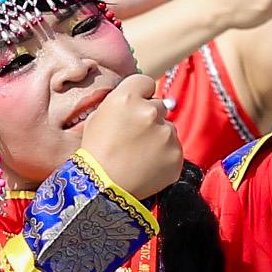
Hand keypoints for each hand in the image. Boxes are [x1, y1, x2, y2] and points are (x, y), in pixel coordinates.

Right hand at [78, 71, 183, 200]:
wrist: (103, 189)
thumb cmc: (94, 153)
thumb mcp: (97, 117)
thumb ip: (119, 103)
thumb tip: (139, 100)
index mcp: (127, 98)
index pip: (145, 82)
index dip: (141, 94)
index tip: (136, 105)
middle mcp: (151, 111)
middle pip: (159, 105)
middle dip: (150, 117)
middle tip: (134, 136)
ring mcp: (167, 134)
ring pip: (168, 127)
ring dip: (158, 137)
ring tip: (139, 155)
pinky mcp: (177, 154)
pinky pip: (174, 148)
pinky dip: (164, 155)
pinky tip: (147, 165)